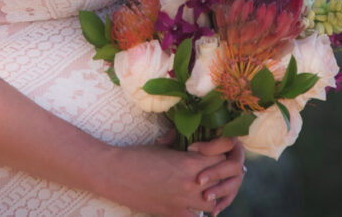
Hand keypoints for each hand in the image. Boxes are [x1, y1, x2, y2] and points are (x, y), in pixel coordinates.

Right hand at [103, 142, 227, 216]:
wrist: (116, 175)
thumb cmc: (137, 155)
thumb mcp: (161, 144)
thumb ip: (177, 140)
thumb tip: (180, 133)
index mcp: (190, 161)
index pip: (223, 155)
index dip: (223, 150)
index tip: (217, 148)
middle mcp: (192, 182)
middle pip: (224, 177)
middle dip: (225, 171)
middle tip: (221, 167)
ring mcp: (184, 201)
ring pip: (214, 201)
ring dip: (215, 193)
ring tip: (210, 187)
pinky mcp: (174, 214)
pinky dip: (199, 212)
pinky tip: (196, 205)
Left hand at [188, 137, 245, 215]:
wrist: (204, 150)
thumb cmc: (196, 138)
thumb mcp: (192, 135)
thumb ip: (187, 134)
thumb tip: (180, 138)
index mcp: (231, 139)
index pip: (227, 141)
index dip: (211, 147)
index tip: (190, 149)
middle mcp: (237, 155)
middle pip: (233, 165)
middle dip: (216, 173)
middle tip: (199, 180)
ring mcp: (237, 172)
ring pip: (234, 183)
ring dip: (220, 190)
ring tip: (206, 197)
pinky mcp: (233, 185)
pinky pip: (231, 196)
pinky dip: (223, 203)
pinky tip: (213, 211)